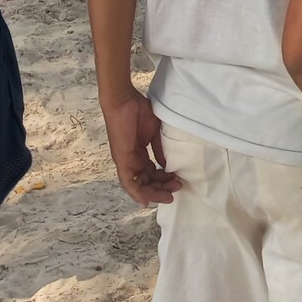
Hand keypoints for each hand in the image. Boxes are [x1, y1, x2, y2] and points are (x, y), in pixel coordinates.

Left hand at [100, 88, 182, 205]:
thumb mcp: (153, 133)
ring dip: (154, 192)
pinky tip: (147, 200)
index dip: (164, 179)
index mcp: (138, 154)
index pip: (150, 173)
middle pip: (146, 182)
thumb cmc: (138, 111)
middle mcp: (131, 161)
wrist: (124, 100)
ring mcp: (125, 162)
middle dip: (162, 188)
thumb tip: (166, 165)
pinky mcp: (122, 160)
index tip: (178, 180)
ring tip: (169, 194)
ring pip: (138, 186)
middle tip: (177, 188)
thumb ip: (159, 149)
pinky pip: (128, 182)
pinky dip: (137, 193)